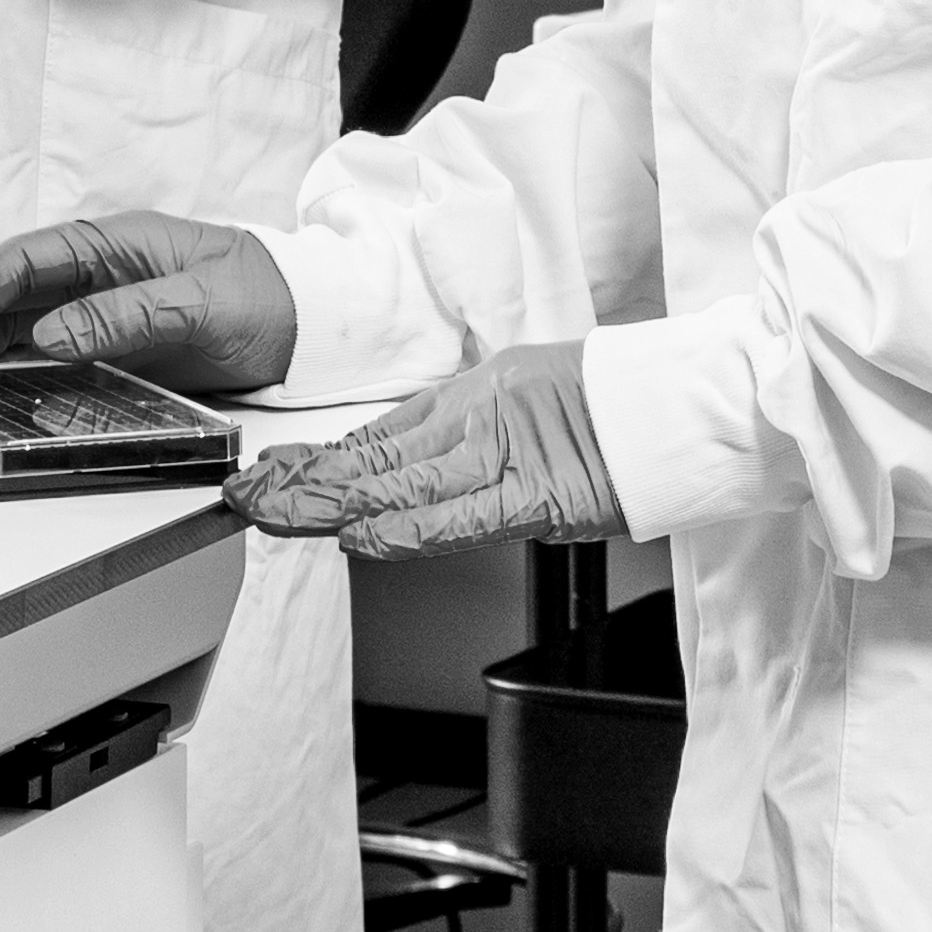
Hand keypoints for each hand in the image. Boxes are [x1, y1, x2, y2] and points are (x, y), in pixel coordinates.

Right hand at [0, 211, 299, 393]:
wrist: (318, 324)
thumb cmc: (270, 296)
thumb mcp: (202, 305)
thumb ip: (128, 317)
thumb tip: (50, 338)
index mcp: (111, 244)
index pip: (19, 263)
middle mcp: (95, 274)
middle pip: (0, 293)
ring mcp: (98, 311)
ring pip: (10, 326)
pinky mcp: (110, 348)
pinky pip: (38, 356)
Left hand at [227, 342, 623, 559]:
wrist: (684, 399)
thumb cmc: (618, 401)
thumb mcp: (528, 398)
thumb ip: (474, 433)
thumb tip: (422, 472)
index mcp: (475, 396)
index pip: (381, 434)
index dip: (320, 458)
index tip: (270, 473)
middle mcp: (479, 417)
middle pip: (376, 455)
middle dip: (305, 481)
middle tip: (247, 496)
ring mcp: (505, 452)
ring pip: (401, 481)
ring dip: (331, 502)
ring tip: (273, 513)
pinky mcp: (540, 492)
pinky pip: (461, 516)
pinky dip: (407, 527)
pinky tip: (361, 534)